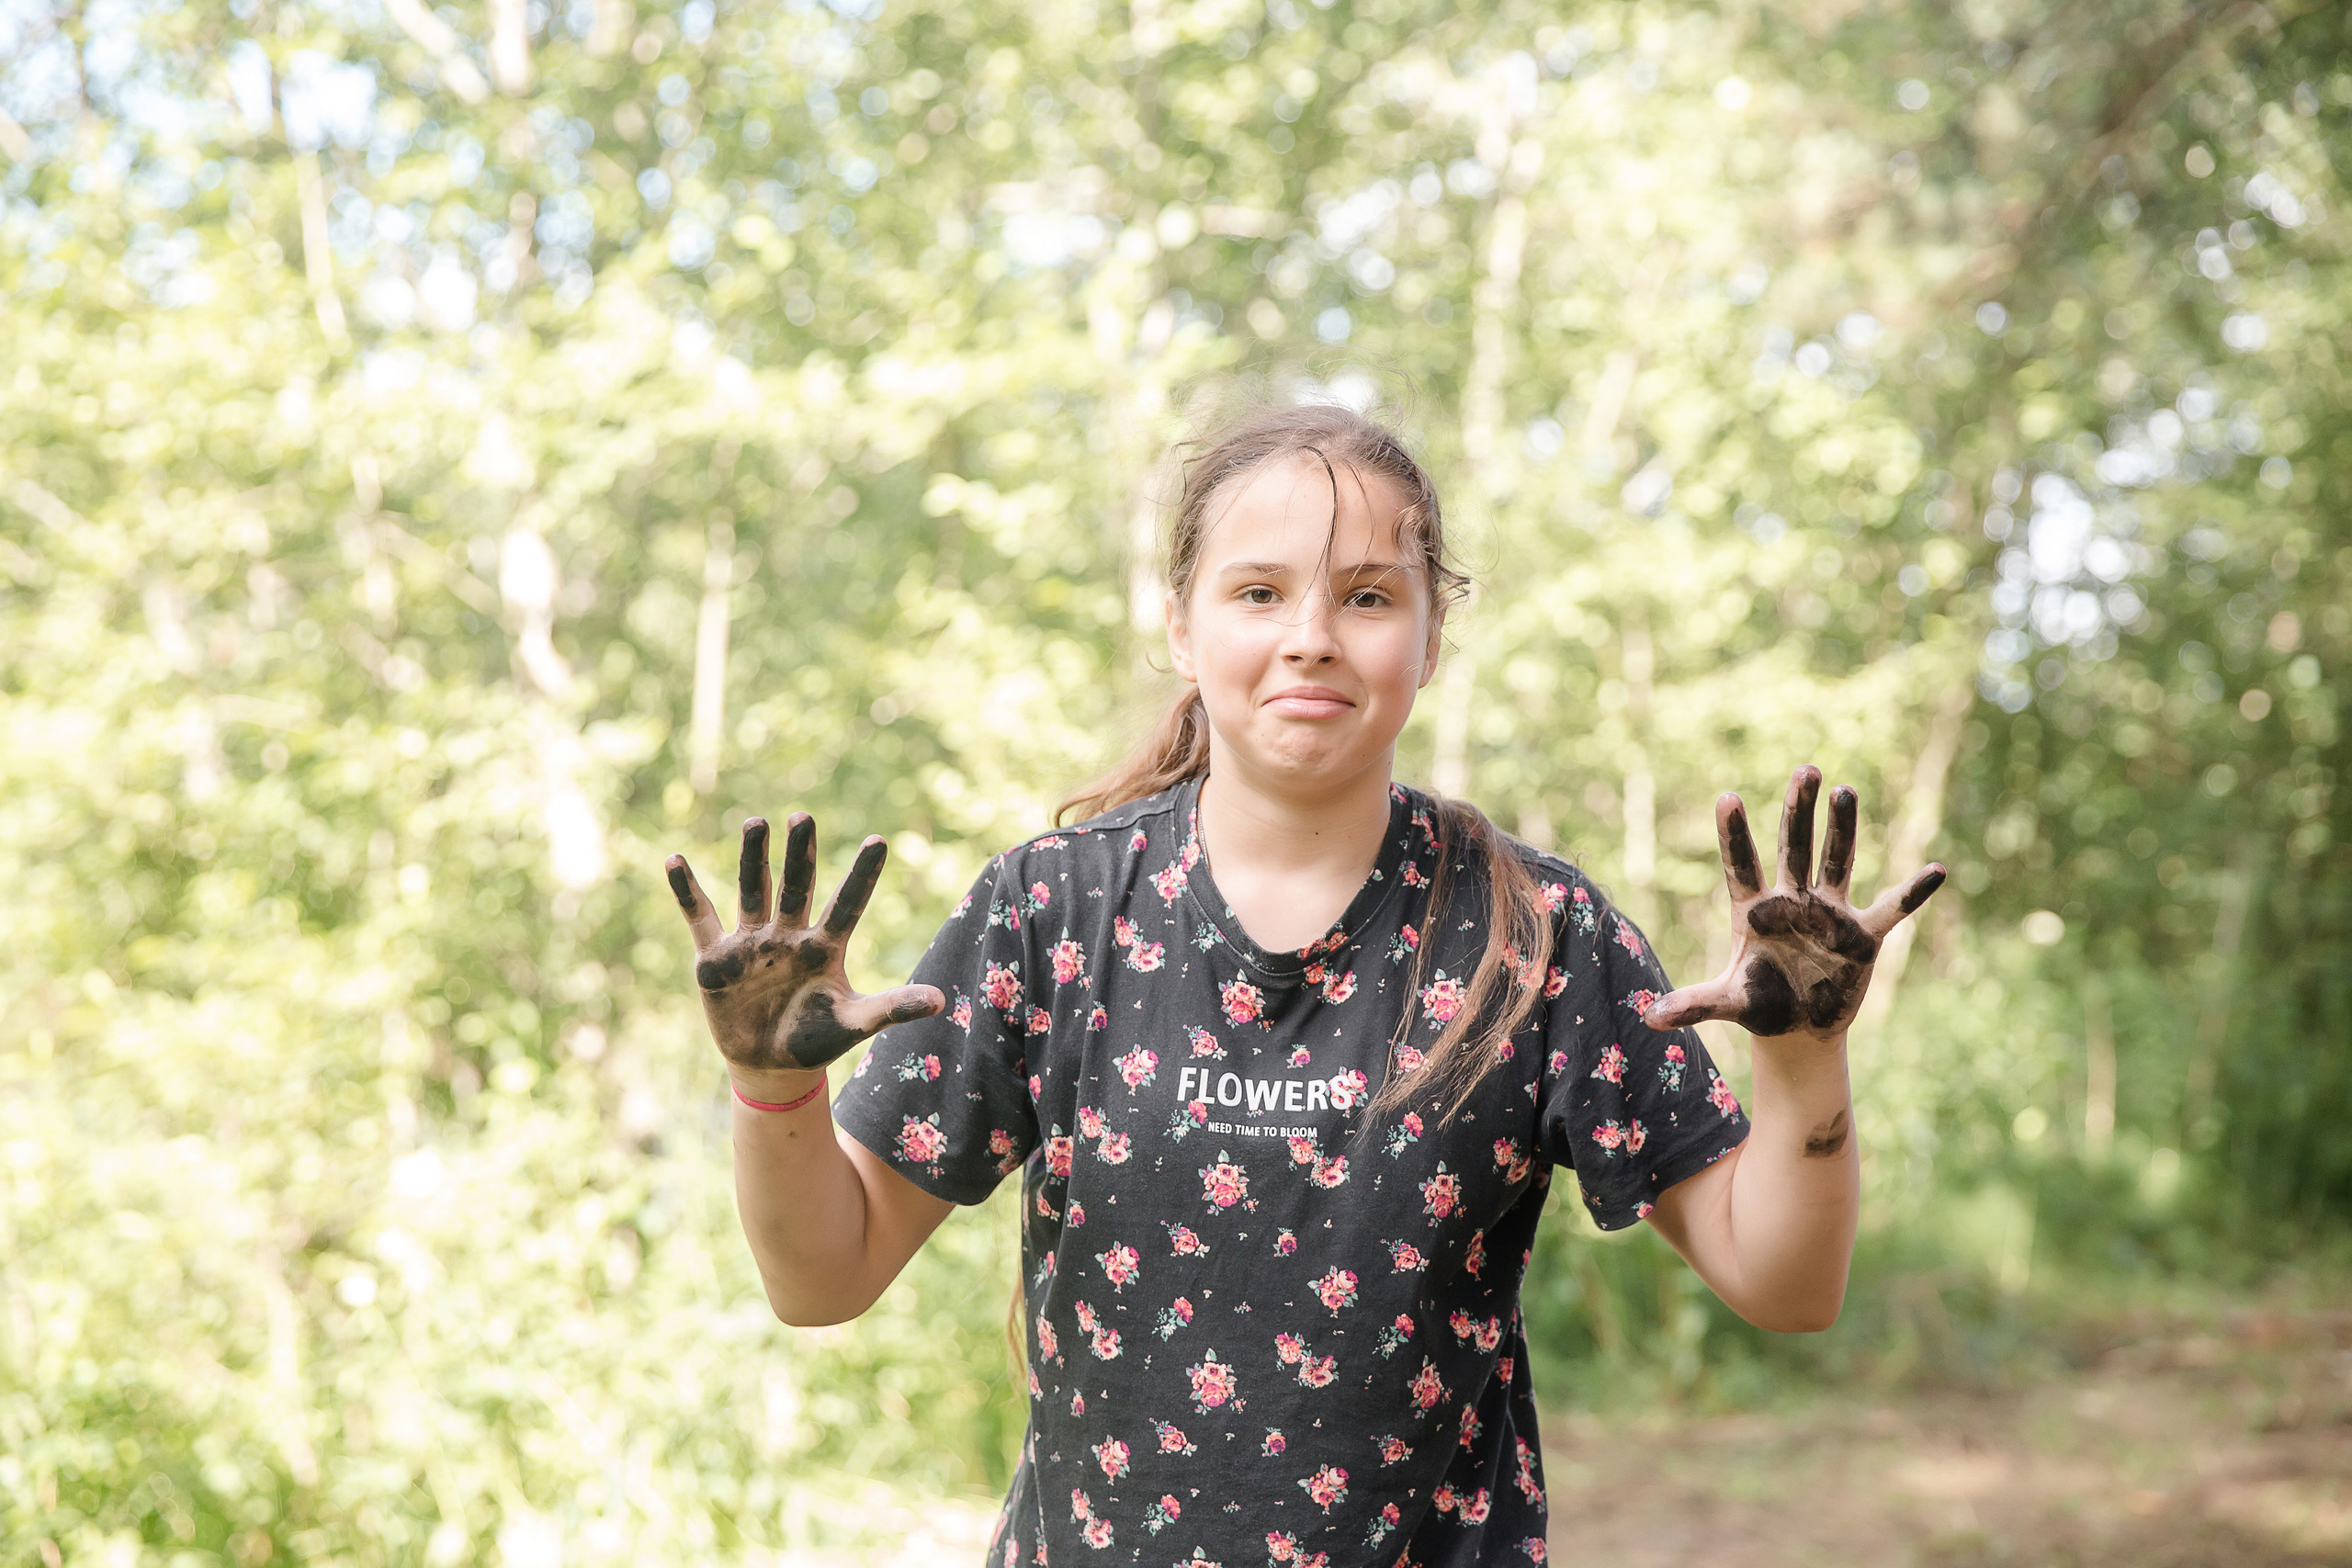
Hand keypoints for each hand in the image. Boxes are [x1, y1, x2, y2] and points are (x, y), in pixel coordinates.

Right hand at [665, 814, 944, 1080]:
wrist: (770, 1066)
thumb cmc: (816, 1041)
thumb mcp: (855, 1023)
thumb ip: (893, 1008)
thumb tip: (942, 1001)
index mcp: (825, 947)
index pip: (847, 904)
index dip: (862, 875)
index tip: (879, 840)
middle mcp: (789, 936)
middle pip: (796, 886)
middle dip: (800, 854)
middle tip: (803, 818)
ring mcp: (752, 943)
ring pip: (753, 891)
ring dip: (754, 859)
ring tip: (756, 823)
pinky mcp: (716, 958)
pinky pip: (700, 917)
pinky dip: (687, 891)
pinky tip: (675, 860)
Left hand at [1641, 766, 1944, 1040]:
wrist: (1798, 1027)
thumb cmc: (1760, 1004)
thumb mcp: (1728, 1002)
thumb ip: (1694, 1003)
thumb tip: (1648, 1017)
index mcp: (1754, 909)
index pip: (1741, 864)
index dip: (1735, 834)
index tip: (1728, 797)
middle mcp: (1792, 900)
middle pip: (1793, 847)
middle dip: (1798, 811)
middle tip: (1805, 770)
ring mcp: (1829, 912)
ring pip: (1837, 861)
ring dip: (1843, 829)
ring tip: (1846, 791)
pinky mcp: (1862, 934)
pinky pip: (1891, 908)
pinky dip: (1913, 893)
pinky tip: (1935, 870)